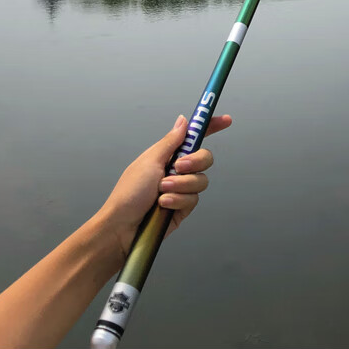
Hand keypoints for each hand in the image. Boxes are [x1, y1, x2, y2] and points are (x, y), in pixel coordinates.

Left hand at [95, 113, 232, 259]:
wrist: (122, 227)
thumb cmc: (129, 193)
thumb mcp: (150, 161)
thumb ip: (171, 141)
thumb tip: (183, 121)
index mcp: (168, 155)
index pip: (194, 137)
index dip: (210, 127)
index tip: (226, 120)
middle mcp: (177, 170)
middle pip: (204, 158)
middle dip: (195, 162)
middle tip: (178, 167)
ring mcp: (181, 189)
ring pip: (201, 181)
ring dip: (181, 185)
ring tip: (161, 191)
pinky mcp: (183, 208)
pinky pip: (193, 199)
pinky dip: (178, 200)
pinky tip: (163, 205)